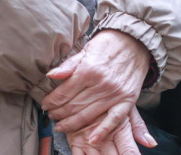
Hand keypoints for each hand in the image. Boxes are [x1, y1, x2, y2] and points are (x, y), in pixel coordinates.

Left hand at [43, 30, 154, 145]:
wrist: (135, 40)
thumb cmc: (109, 44)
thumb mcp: (86, 49)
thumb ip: (68, 65)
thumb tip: (50, 75)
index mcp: (88, 70)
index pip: (64, 92)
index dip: (52, 101)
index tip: (46, 105)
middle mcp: (101, 84)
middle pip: (73, 106)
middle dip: (59, 113)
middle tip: (51, 116)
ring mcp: (115, 93)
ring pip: (88, 115)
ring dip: (72, 123)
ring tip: (62, 125)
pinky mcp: (127, 99)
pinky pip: (113, 120)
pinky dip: (102, 131)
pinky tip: (91, 139)